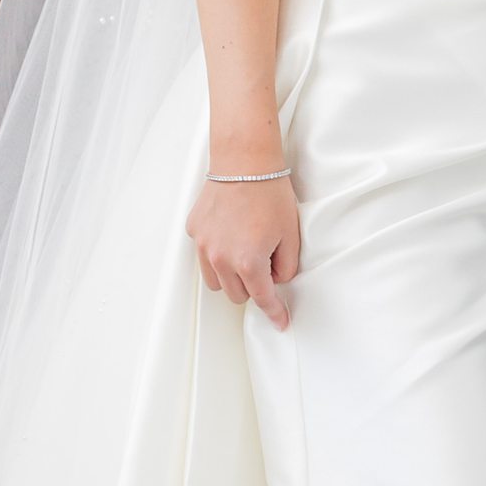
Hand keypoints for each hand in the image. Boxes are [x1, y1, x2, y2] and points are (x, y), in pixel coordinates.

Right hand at [188, 171, 301, 326]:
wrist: (244, 163)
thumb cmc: (270, 195)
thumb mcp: (291, 234)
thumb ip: (286, 266)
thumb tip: (276, 279)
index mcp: (248, 262)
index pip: (262, 298)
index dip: (274, 313)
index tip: (280, 322)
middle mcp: (221, 259)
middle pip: (236, 294)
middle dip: (252, 288)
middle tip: (265, 265)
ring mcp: (204, 245)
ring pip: (216, 280)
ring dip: (231, 276)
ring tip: (245, 253)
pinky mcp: (194, 231)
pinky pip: (205, 256)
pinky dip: (217, 255)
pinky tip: (230, 235)